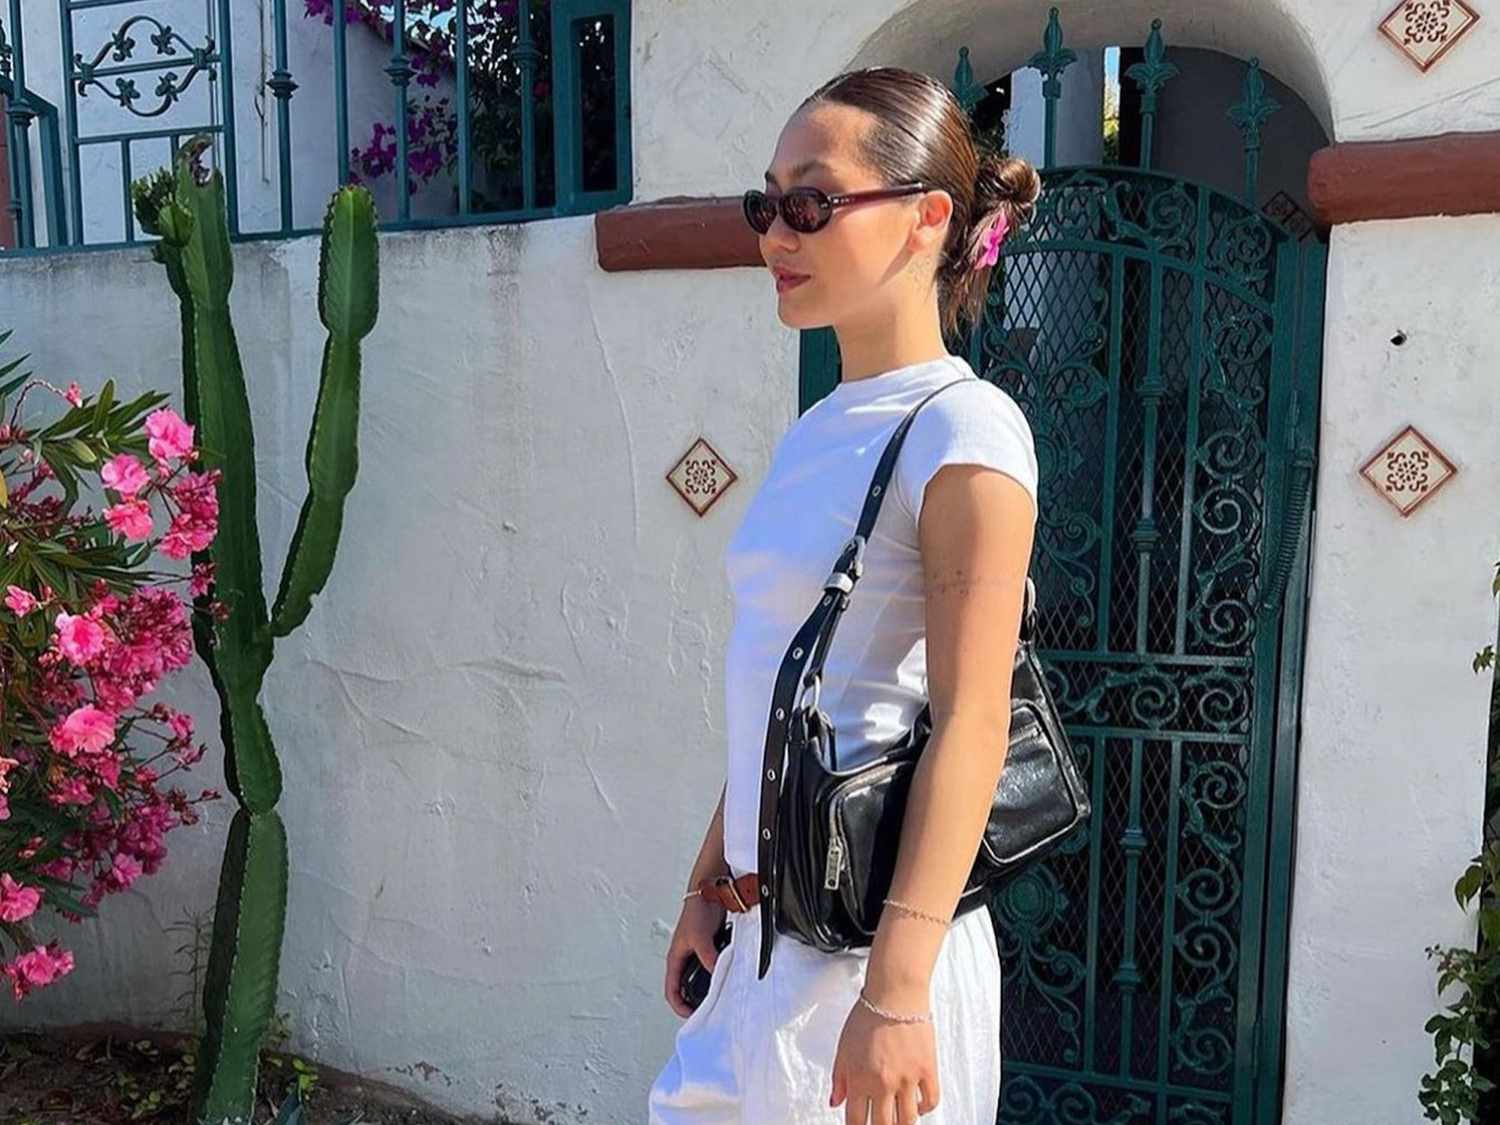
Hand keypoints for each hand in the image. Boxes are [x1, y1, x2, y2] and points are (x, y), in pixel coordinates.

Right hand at [662, 892, 725, 1017]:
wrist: (711, 891)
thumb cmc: (697, 910)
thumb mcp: (701, 939)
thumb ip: (709, 959)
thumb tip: (718, 975)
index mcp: (675, 958)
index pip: (672, 991)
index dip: (679, 1006)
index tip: (692, 1015)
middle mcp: (685, 958)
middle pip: (686, 988)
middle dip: (695, 1001)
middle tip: (709, 1011)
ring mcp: (698, 953)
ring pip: (702, 978)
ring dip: (710, 987)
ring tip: (720, 995)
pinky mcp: (711, 947)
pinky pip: (715, 966)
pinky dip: (721, 972)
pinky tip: (729, 975)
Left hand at [829, 990, 940, 1122]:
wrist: (894, 994)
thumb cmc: (867, 1016)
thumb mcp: (844, 1048)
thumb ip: (839, 1078)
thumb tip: (835, 1102)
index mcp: (859, 1079)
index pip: (856, 1121)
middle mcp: (883, 1083)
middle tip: (880, 1122)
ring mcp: (907, 1078)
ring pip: (908, 1120)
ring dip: (902, 1123)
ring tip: (898, 1118)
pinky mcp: (927, 1069)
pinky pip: (931, 1101)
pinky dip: (925, 1108)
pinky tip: (917, 1104)